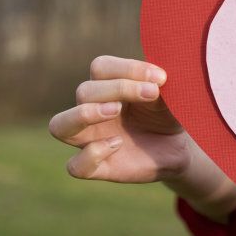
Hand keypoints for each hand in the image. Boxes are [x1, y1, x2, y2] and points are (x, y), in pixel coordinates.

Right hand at [49, 55, 190, 182]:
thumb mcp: (168, 97)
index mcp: (107, 86)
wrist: (177, 147)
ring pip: (59, 125)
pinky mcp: (98, 167)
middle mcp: (92, 110)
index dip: (128, 68)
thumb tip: (155, 79)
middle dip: (118, 88)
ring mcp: (90, 140)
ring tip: (116, 110)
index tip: (160, 78)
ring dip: (84, 114)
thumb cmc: (166, 115)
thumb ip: (157, 86)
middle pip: (84, 91)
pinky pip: (75, 166)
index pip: (101, 67)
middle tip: (151, 93)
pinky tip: (118, 144)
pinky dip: (92, 154)